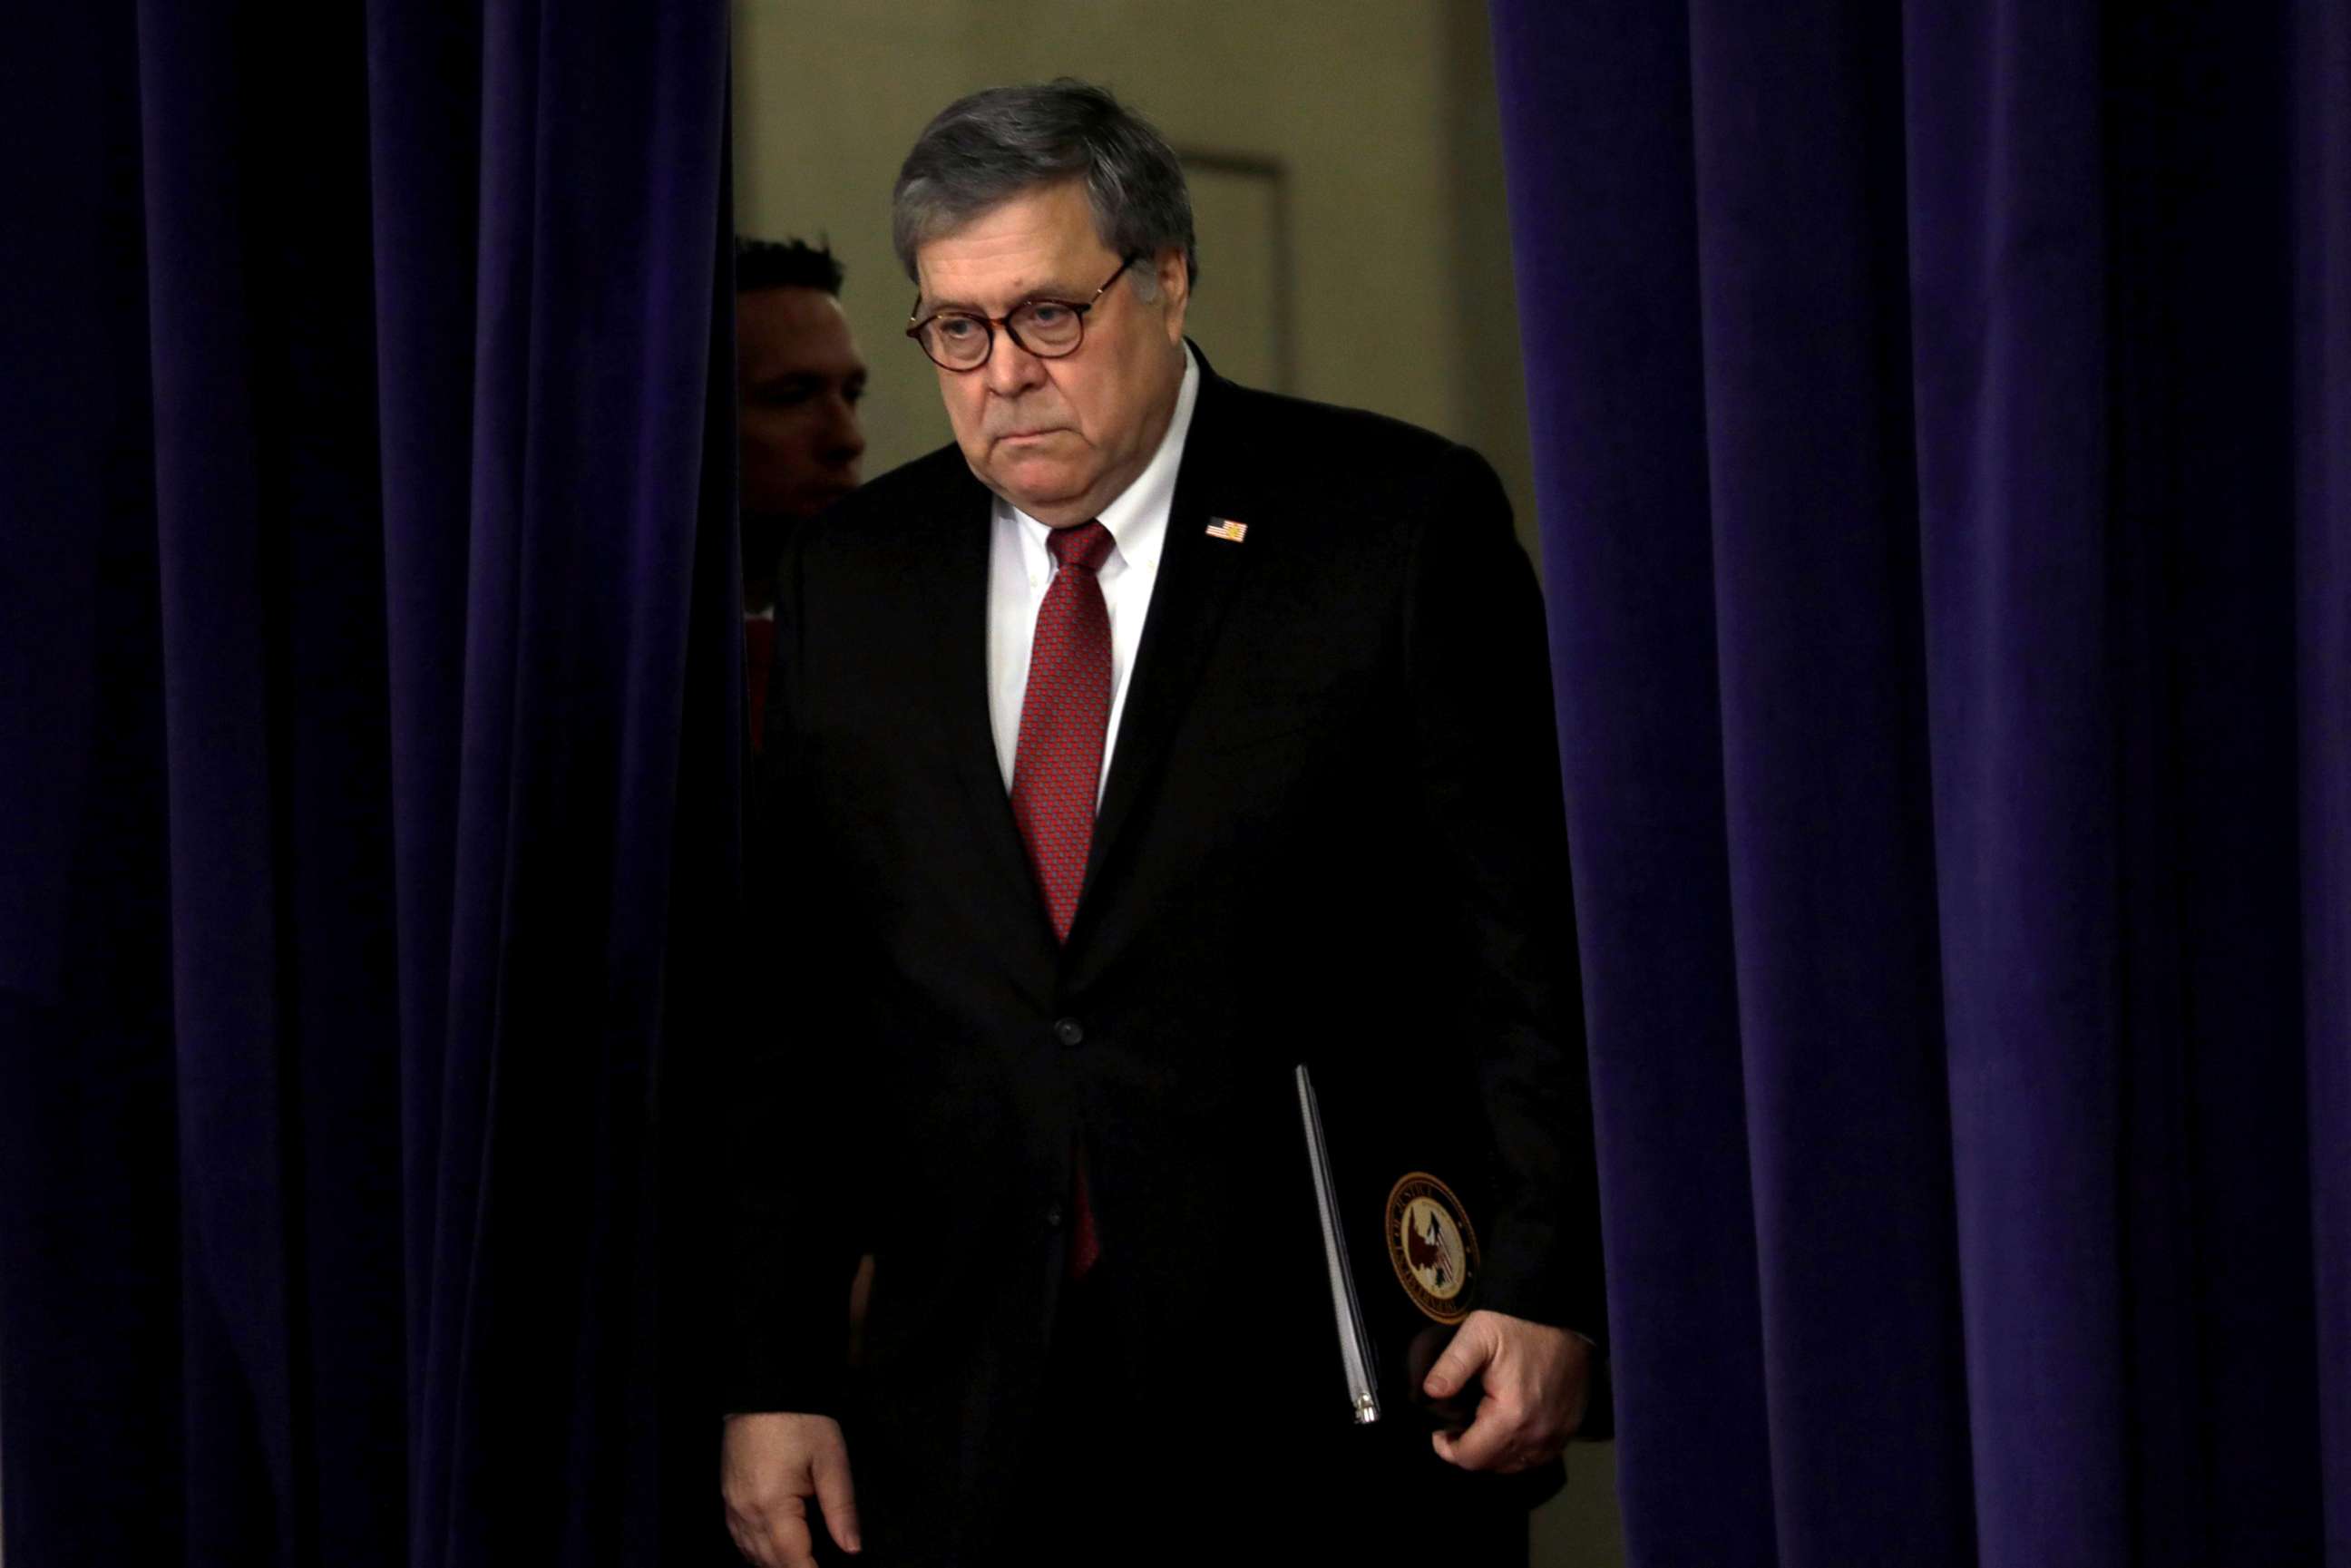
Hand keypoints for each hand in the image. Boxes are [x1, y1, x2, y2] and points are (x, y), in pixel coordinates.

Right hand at [722, 1412, 860, 1565]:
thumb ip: (841, 1508)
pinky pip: (740, 1540)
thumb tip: (852, 1548)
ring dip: (775, 1565)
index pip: (793, 1560)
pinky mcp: (728, 1498)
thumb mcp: (831, 1458)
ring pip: (751, 1555)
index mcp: (772, 1504)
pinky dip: (758, 1552)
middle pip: (769, 1562)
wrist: (764, 1391)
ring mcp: (732, 1507)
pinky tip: (776, 1553)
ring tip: (803, 1563)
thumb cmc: (799, 1419)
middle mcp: (745, 1512)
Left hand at [1422, 1309, 1591, 1472]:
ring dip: (1493, 1454)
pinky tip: (1508, 1430)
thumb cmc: (1518, 1326)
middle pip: (1492, 1465)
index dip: (1448, 1449)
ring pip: (1515, 1466)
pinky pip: (1537, 1457)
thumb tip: (1429, 1393)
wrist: (1565, 1318)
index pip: (1471, 1457)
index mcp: (1510, 1417)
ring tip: (1481, 1428)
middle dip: (1469, 1451)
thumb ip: (1451, 1366)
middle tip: (1458, 1427)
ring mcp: (1556, 1437)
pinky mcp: (1569, 1431)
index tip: (1440, 1432)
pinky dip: (1518, 1451)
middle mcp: (1537, 1436)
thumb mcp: (1477, 1335)